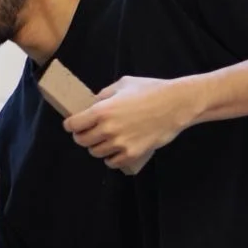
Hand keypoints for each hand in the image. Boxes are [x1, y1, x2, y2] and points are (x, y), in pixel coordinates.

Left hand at [64, 75, 198, 174]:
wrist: (176, 104)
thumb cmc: (151, 90)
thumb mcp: (123, 84)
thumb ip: (104, 94)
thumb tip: (93, 103)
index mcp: (102, 110)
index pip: (73, 125)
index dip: (71, 125)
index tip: (73, 124)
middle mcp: (107, 129)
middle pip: (82, 141)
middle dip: (82, 136)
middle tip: (87, 132)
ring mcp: (120, 143)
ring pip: (96, 152)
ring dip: (97, 147)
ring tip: (104, 140)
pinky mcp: (132, 154)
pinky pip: (112, 163)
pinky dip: (111, 158)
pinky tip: (115, 151)